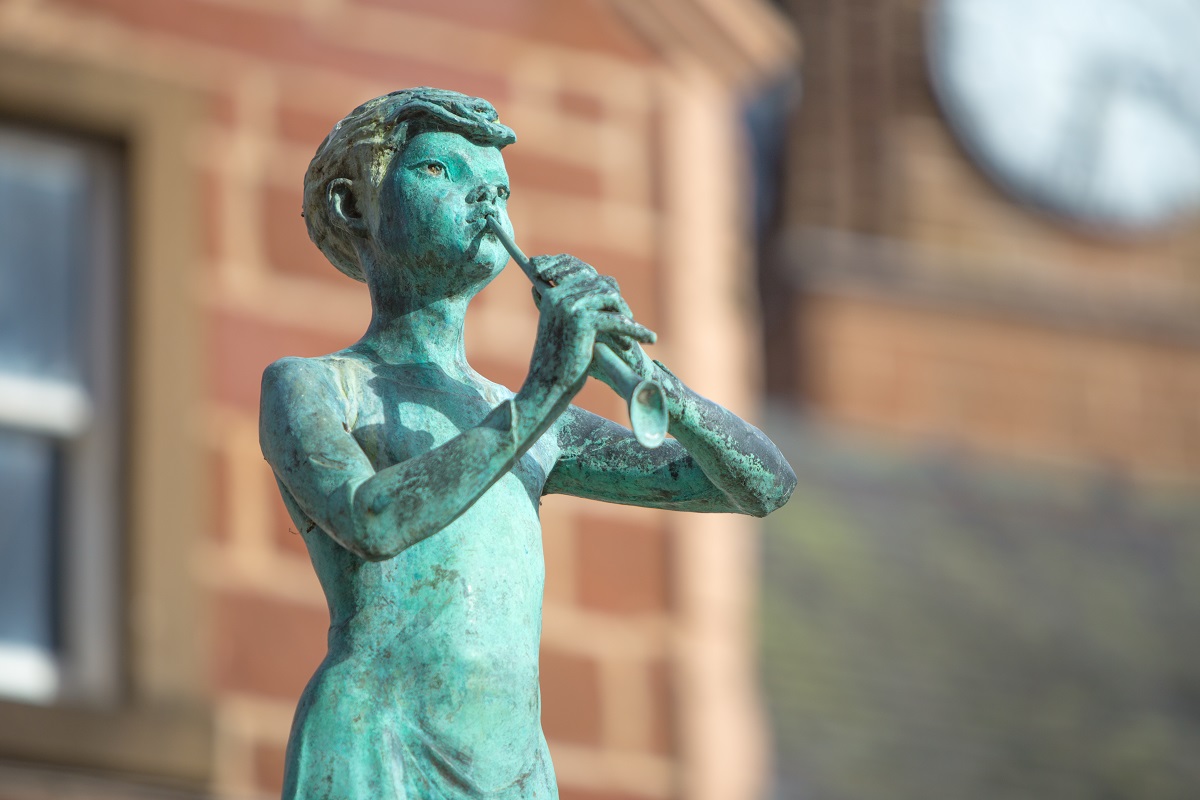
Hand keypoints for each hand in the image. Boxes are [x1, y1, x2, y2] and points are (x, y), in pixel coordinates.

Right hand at [525, 254, 655, 396]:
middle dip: (618, 306)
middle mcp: (558, 294)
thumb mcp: (567, 326)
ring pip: (611, 298)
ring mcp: (569, 305)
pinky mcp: (581, 320)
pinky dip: (635, 330)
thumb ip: (582, 305)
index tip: (622, 311)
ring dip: (625, 317)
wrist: (547, 386)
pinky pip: (617, 320)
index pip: (588, 275)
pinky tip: (650, 339)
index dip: (608, 290)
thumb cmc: (558, 360)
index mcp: (552, 292)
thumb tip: (609, 286)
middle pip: (602, 285)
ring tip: (631, 337)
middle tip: (627, 325)